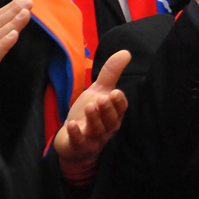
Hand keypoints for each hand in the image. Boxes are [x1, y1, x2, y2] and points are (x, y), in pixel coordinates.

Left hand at [53, 50, 129, 170]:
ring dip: (93, 119)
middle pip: (110, 121)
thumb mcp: (98, 91)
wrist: (73, 142)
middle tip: (102, 99)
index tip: (115, 92)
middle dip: (107, 110)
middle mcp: (106, 128)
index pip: (120, 109)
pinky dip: (76, 134)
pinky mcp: (78, 146)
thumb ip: (111, 73)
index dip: (119, 103)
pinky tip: (72, 124)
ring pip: (96, 131)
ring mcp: (92, 139)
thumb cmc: (89, 115)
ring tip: (89, 107)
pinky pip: (79, 142)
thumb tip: (126, 52)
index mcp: (113, 114)